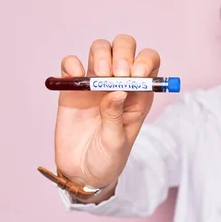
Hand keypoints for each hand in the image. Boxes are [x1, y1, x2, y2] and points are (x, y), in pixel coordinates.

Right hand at [54, 34, 159, 187]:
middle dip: (122, 53)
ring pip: (100, 48)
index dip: (145, 61)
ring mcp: (95, 83)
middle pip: (125, 47)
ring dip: (101, 55)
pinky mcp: (72, 89)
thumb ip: (115, 117)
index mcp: (139, 95)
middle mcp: (119, 84)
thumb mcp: (116, 142)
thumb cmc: (107, 160)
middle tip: (116, 75)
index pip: (149, 62)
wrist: (81, 173)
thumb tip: (117, 91)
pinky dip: (71, 64)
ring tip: (98, 81)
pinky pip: (71, 63)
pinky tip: (74, 79)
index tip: (135, 75)